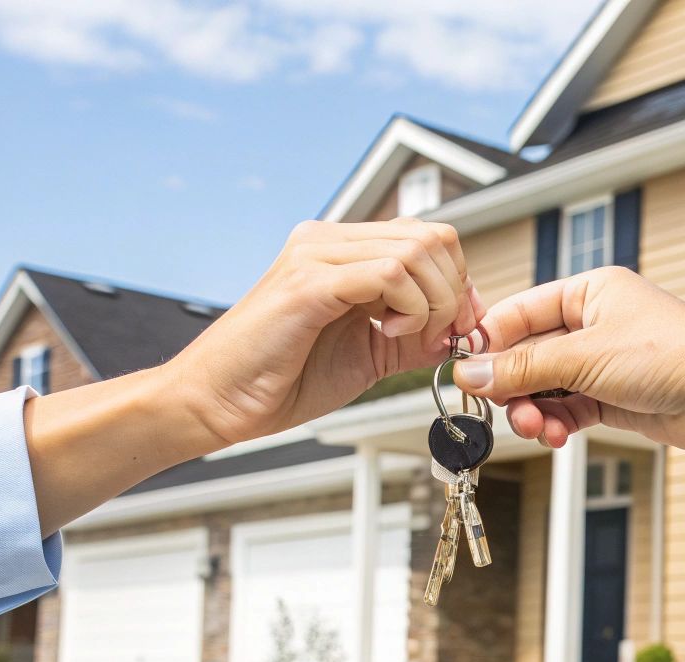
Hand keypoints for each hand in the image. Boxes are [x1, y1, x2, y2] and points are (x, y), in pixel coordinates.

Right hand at [165, 218, 484, 446]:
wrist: (219, 401)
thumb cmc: (282, 378)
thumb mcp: (371, 352)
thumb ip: (415, 334)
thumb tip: (464, 326)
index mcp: (342, 251)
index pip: (428, 237)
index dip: (456, 282)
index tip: (457, 327)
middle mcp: (328, 241)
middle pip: (431, 237)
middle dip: (453, 293)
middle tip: (440, 335)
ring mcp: (315, 255)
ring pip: (415, 251)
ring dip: (433, 303)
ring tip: (404, 336)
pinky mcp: (308, 282)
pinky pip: (389, 274)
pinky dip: (409, 308)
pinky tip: (386, 333)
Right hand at [453, 267, 684, 482]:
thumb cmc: (677, 354)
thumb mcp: (587, 356)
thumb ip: (525, 367)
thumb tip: (473, 371)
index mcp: (589, 292)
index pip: (519, 313)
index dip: (489, 343)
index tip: (466, 371)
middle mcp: (595, 324)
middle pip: (528, 355)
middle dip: (512, 386)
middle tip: (501, 408)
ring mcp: (605, 363)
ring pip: (547, 388)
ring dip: (533, 410)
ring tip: (536, 428)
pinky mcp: (616, 398)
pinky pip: (569, 411)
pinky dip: (557, 424)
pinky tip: (554, 436)